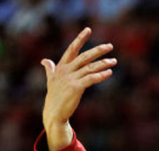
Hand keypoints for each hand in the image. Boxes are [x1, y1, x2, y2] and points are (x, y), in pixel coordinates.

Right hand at [40, 27, 116, 150]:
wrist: (53, 113)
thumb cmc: (54, 97)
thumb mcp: (50, 80)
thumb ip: (50, 69)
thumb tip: (44, 61)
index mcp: (61, 67)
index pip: (72, 49)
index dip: (80, 39)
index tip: (88, 30)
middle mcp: (65, 71)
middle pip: (84, 56)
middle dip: (98, 50)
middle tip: (110, 46)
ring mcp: (70, 79)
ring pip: (90, 68)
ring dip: (103, 64)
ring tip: (114, 61)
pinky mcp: (76, 88)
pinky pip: (91, 79)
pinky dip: (101, 75)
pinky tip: (109, 73)